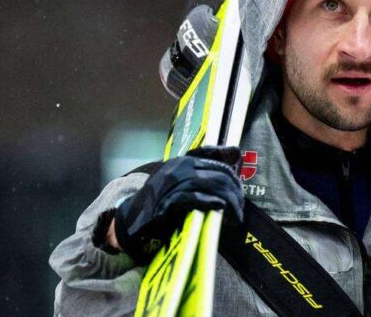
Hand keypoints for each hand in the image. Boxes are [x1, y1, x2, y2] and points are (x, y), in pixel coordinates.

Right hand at [112, 146, 243, 264]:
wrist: (131, 218)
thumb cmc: (160, 201)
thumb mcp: (181, 182)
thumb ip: (204, 170)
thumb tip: (236, 152)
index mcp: (182, 161)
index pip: (213, 157)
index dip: (231, 171)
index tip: (239, 188)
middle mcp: (178, 167)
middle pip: (217, 172)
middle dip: (234, 190)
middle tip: (239, 206)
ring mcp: (172, 183)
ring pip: (210, 184)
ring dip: (229, 201)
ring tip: (235, 215)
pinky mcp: (167, 201)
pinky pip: (194, 197)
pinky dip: (210, 201)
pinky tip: (220, 208)